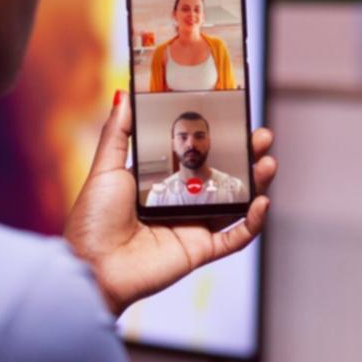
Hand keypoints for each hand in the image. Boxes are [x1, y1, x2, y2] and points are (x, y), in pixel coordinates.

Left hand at [65, 92, 276, 315]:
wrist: (92, 266)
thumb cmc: (93, 220)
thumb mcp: (105, 169)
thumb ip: (118, 133)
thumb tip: (125, 95)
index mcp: (161, 181)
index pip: (198, 154)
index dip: (219, 138)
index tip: (235, 116)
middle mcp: (181, 202)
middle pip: (224, 176)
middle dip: (247, 156)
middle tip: (261, 136)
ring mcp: (193, 226)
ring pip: (236, 203)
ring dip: (257, 183)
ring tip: (268, 162)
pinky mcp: (199, 250)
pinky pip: (234, 237)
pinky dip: (252, 223)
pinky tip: (261, 202)